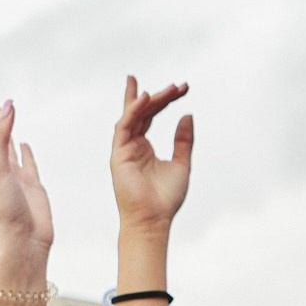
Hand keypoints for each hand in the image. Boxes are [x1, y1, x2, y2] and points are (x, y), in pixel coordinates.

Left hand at [0, 98, 51, 256]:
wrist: (22, 240)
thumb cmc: (4, 210)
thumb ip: (0, 137)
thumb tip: (6, 105)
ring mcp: (13, 175)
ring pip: (6, 145)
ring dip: (2, 129)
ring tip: (0, 113)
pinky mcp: (30, 184)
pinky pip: (26, 162)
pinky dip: (25, 151)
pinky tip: (24, 144)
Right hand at [110, 76, 192, 233]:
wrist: (153, 219)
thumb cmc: (166, 198)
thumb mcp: (181, 163)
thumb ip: (183, 140)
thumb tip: (187, 115)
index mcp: (144, 148)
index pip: (150, 116)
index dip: (165, 101)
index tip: (183, 89)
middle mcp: (132, 146)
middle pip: (141, 113)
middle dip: (158, 97)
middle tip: (178, 86)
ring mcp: (123, 150)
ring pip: (133, 117)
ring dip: (147, 101)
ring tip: (168, 90)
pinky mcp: (118, 155)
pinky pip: (124, 127)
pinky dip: (133, 111)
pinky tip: (146, 98)